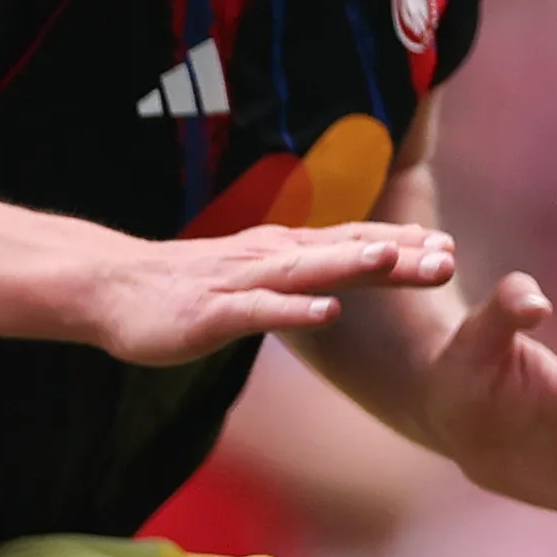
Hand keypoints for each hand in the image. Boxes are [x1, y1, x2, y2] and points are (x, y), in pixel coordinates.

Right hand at [75, 221, 453, 368]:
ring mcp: (241, 284)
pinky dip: (294, 311)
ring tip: (398, 263)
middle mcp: (268, 259)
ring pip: (306, 272)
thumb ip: (288, 276)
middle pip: (342, 253)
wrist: (108, 287)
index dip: (399, 246)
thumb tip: (330, 279)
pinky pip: (260, 312)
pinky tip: (327, 313)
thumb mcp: (246, 279)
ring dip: (352, 267)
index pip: (350, 244)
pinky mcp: (213, 312)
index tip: (446, 248)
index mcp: (279, 252)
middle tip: (448, 256)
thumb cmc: (178, 288)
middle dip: (397, 255)